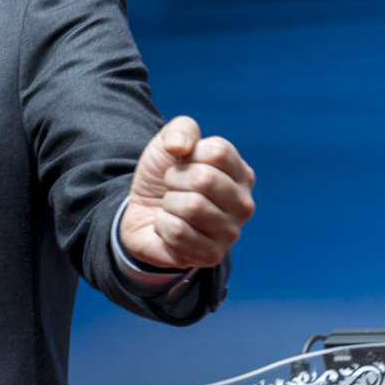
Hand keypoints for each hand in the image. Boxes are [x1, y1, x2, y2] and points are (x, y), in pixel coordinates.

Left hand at [117, 116, 253, 270]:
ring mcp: (230, 232)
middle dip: (174, 180)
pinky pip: (178, 232)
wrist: (141, 214)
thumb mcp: (169, 143)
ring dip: (169, 204)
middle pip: (204, 179)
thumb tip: (180, 147)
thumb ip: (181, 129)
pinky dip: (162, 226)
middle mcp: (244, 204)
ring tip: (171, 208)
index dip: (187, 155)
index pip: (217, 152)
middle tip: (173, 189)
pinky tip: (168, 227)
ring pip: (191, 207)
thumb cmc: (163, 178)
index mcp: (241, 173)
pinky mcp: (211, 255)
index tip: (182, 165)